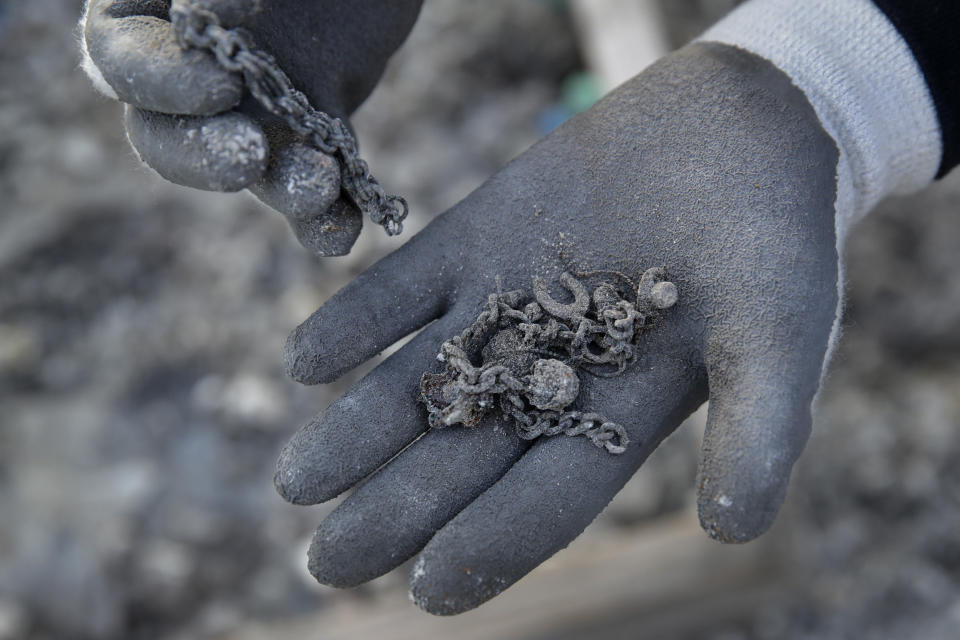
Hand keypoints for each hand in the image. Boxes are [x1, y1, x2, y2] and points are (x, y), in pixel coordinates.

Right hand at [81, 0, 421, 253]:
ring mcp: (253, 111)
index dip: (161, 84)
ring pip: (247, 171)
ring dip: (280, 188)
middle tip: (250, 155)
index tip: (222, 86)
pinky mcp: (311, 137)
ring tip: (318, 187)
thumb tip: (188, 11)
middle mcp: (193, 73)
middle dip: (205, 156)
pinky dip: (325, 217)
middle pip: (167, 137)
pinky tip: (341, 228)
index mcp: (154, 14)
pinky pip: (308, 189)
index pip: (121, 58)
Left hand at [274, 43, 839, 613]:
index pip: (544, 499)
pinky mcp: (474, 241)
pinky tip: (306, 361)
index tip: (427, 590)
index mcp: (615, 417)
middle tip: (323, 564)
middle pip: (461, 457)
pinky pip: (404, 287)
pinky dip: (358, 319)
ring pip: (419, 381)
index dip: (490, 545)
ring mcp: (502, 307)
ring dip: (357, 430)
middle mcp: (545, 373)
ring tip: (297, 481)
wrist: (739, 132)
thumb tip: (732, 532)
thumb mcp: (783, 335)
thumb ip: (759, 428)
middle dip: (394, 509)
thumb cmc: (775, 243)